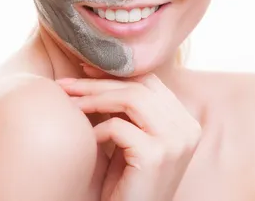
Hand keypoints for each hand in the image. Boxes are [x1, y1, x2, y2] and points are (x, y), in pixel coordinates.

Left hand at [57, 70, 201, 200]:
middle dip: (99, 82)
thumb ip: (132, 111)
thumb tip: (99, 73)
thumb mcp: (134, 140)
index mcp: (185, 122)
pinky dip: (98, 130)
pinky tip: (88, 139)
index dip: (117, 73)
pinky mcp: (156, 155)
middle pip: (140, 87)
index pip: (151, 82)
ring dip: (94, 98)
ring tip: (70, 104)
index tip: (86, 71)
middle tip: (67, 84)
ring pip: (131, 99)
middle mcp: (187, 128)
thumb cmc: (128, 183)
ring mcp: (175, 141)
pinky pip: (119, 127)